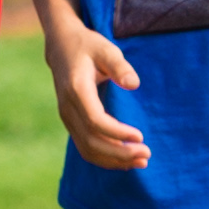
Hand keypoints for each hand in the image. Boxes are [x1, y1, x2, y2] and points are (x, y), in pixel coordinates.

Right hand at [44, 13, 146, 169]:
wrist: (61, 47)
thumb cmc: (88, 46)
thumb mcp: (106, 49)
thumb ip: (119, 66)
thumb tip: (134, 84)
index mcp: (76, 89)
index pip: (95, 120)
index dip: (117, 132)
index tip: (140, 136)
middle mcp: (67, 107)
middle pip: (91, 141)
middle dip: (119, 153)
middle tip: (147, 154)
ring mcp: (67, 117)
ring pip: (87, 149)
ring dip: (113, 160)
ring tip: (140, 161)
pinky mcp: (71, 122)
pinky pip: (85, 147)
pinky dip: (105, 158)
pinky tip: (125, 161)